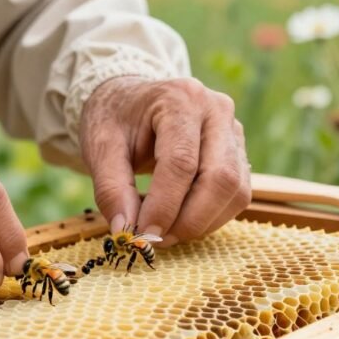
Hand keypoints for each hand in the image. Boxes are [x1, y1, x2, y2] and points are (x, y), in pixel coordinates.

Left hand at [79, 76, 249, 244]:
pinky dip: (211, 216)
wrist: (129, 101)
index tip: (143, 234)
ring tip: (165, 231)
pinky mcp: (238, 152)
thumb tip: (125, 231)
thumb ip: (110, 188)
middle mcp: (216, 109)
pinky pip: (237, 194)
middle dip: (189, 219)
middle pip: (220, 177)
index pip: (181, 161)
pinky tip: (181, 219)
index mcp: (179, 99)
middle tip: (157, 240)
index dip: (164, 205)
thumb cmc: (114, 120)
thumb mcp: (99, 146)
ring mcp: (233, 130)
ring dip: (202, 222)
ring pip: (235, 190)